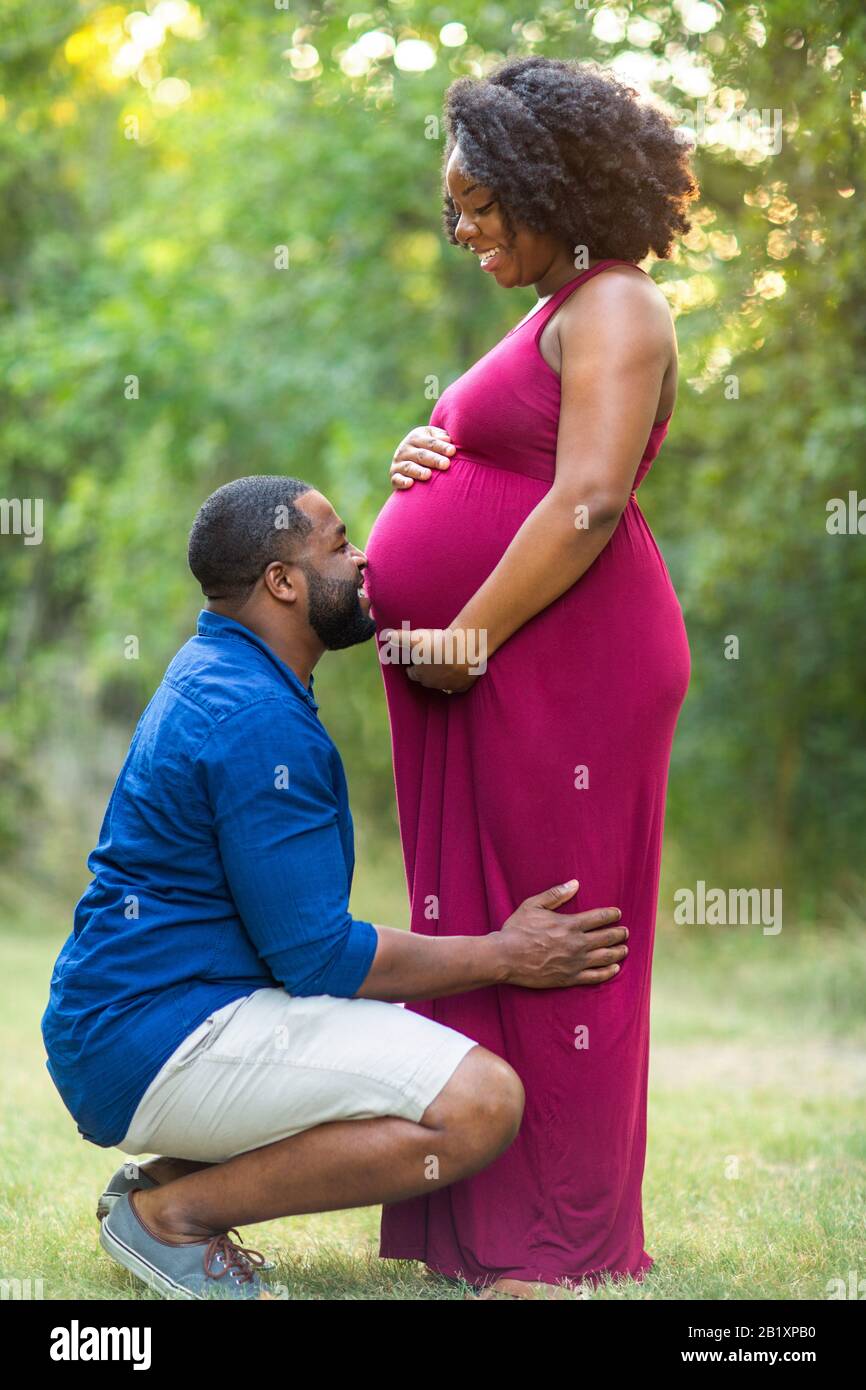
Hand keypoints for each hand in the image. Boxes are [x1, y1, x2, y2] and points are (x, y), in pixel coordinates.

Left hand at [379, 626, 480, 693]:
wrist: (463, 652)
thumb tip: (387, 636)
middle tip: (431, 659)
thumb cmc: (437, 645)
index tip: (414, 661)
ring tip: (446, 662)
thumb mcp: (415, 638)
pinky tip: (460, 668)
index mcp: (420, 674)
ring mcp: (448, 686)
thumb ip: (400, 637)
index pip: (412, 673)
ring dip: (442, 675)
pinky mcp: (462, 686)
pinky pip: (458, 684)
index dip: (412, 667)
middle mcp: (432, 683)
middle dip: (427, 671)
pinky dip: (458, 678)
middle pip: (427, 679)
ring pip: (443, 682)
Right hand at [389, 426, 455, 489]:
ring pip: (409, 467)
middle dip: (434, 459)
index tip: (453, 451)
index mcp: (416, 437)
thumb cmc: (430, 450)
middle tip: (446, 464)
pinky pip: (397, 479)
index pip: (430, 442)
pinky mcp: (394, 476)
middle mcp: (405, 449)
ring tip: (428, 474)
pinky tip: (410, 483)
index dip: (441, 446)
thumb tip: (448, 440)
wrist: (410, 462)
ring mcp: (398, 463)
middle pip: (421, 454)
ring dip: (418, 471)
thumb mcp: (434, 439)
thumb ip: (442, 437)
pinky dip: (402, 481)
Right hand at [497, 880, 627, 987]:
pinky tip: (615, 968)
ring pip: (605, 957)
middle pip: (607, 937)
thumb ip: (556, 894)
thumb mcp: (533, 905)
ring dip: (618, 952)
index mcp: (570, 924)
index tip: (618, 914)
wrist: (505, 957)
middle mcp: (577, 944)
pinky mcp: (569, 978)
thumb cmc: (517, 930)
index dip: (612, 915)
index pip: (600, 918)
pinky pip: (595, 976)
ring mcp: (574, 963)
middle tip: (625, 932)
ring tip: (624, 949)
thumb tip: (575, 883)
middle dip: (619, 933)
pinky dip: (608, 972)